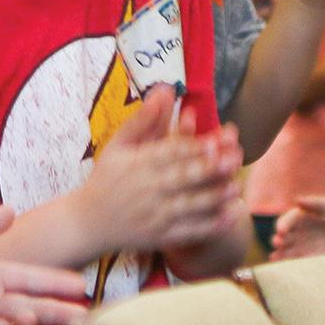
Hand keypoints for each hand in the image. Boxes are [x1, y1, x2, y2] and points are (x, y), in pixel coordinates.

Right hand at [77, 86, 242, 255]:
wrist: (88, 222)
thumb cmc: (106, 178)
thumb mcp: (119, 144)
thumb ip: (144, 118)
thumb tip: (166, 88)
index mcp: (138, 163)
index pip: (171, 152)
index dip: (196, 145)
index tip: (219, 138)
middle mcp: (147, 189)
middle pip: (184, 177)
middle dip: (212, 168)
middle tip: (236, 157)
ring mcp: (155, 215)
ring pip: (190, 205)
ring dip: (215, 196)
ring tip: (236, 185)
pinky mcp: (160, 237)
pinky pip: (189, 231)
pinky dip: (210, 225)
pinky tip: (230, 216)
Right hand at [270, 195, 324, 259]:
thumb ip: (313, 203)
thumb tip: (297, 200)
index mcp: (297, 218)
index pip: (286, 221)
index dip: (283, 225)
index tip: (281, 230)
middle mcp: (295, 233)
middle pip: (283, 237)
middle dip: (278, 240)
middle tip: (278, 242)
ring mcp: (300, 247)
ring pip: (286, 251)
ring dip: (280, 254)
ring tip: (275, 257)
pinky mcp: (307, 258)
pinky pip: (296, 262)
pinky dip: (289, 264)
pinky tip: (284, 266)